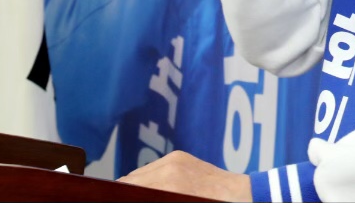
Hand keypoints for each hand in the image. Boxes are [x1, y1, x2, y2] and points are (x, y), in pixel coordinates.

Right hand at [119, 150, 251, 200]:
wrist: (242, 197)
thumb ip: (153, 198)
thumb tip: (135, 194)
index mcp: (168, 186)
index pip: (128, 188)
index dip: (116, 196)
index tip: (112, 197)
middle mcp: (169, 168)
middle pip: (128, 182)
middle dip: (123, 193)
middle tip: (117, 198)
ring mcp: (174, 160)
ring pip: (137, 175)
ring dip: (133, 187)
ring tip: (133, 196)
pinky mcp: (179, 156)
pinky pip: (151, 168)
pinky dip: (146, 181)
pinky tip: (149, 191)